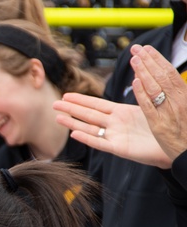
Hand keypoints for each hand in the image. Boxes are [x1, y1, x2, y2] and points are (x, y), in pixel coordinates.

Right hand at [54, 92, 171, 168]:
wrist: (171, 145)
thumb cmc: (162, 126)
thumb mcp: (148, 106)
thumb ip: (140, 94)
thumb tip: (137, 77)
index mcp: (121, 112)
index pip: (96, 104)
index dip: (81, 99)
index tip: (66, 95)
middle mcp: (114, 124)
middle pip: (88, 114)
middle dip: (71, 109)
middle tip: (54, 104)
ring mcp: (115, 136)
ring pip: (90, 128)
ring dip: (73, 123)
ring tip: (58, 118)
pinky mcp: (119, 148)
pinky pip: (100, 143)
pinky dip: (88, 139)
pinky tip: (75, 134)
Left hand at [130, 44, 186, 161]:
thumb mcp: (185, 107)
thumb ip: (178, 94)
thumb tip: (170, 82)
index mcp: (185, 96)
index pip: (169, 73)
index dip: (157, 60)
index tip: (147, 50)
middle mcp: (177, 102)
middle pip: (161, 76)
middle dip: (148, 61)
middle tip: (136, 49)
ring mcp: (167, 113)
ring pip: (154, 88)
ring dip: (143, 72)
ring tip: (134, 59)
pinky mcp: (158, 126)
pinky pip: (149, 107)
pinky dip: (142, 94)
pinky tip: (135, 82)